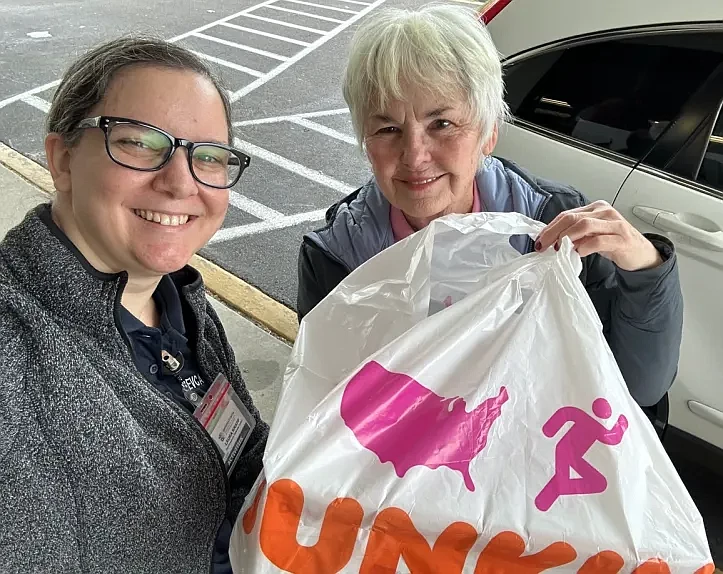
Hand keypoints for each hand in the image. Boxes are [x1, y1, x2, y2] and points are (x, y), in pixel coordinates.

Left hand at [535, 201, 663, 270]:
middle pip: (572, 218)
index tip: (539, 240)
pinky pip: (599, 241)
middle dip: (553, 232)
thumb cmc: (614, 243)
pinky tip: (577, 254)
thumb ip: (575, 234)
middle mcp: (605, 212)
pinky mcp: (621, 239)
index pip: (567, 215)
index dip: (550, 228)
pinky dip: (584, 247)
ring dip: (567, 238)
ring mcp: (614, 224)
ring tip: (558, 250)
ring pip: (584, 225)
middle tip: (543, 246)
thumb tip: (550, 240)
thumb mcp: (592, 235)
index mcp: (595, 208)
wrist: (641, 254)